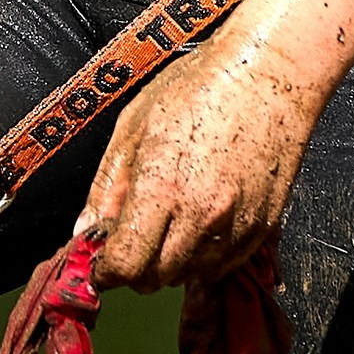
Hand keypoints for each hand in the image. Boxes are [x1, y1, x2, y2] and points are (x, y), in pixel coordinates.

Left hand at [78, 37, 319, 293]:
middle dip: (133, 265)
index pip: (125, 265)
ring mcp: (235, 227)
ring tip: (168, 218)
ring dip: (168, 261)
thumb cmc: (201, 85)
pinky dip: (202, 256)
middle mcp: (200, 216)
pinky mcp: (261, 229)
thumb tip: (86, 229)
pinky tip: (198, 219)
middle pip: (153, 279)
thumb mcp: (135, 123)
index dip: (105, 268)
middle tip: (131, 234)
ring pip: (187, 276)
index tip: (101, 259)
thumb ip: (107, 184)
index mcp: (162, 187)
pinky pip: (221, 267)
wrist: (268, 74)